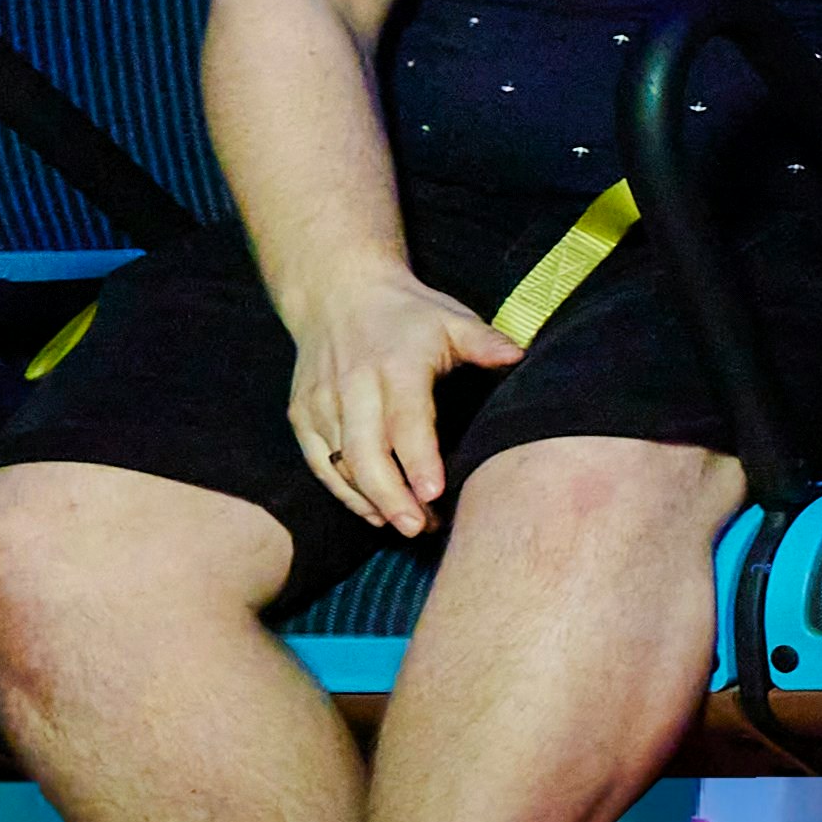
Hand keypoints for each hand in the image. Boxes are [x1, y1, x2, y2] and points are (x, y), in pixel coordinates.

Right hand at [276, 267, 523, 535]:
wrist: (337, 293)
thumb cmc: (407, 314)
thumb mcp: (451, 318)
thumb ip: (484, 342)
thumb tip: (519, 356)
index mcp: (394, 365)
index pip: (405, 420)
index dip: (418, 460)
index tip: (434, 495)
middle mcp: (353, 386)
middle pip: (365, 453)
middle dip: (391, 497)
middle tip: (419, 528)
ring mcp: (321, 402)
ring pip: (341, 465)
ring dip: (371, 501)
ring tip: (407, 526)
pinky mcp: (302, 415)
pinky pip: (319, 463)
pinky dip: (343, 492)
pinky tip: (372, 512)